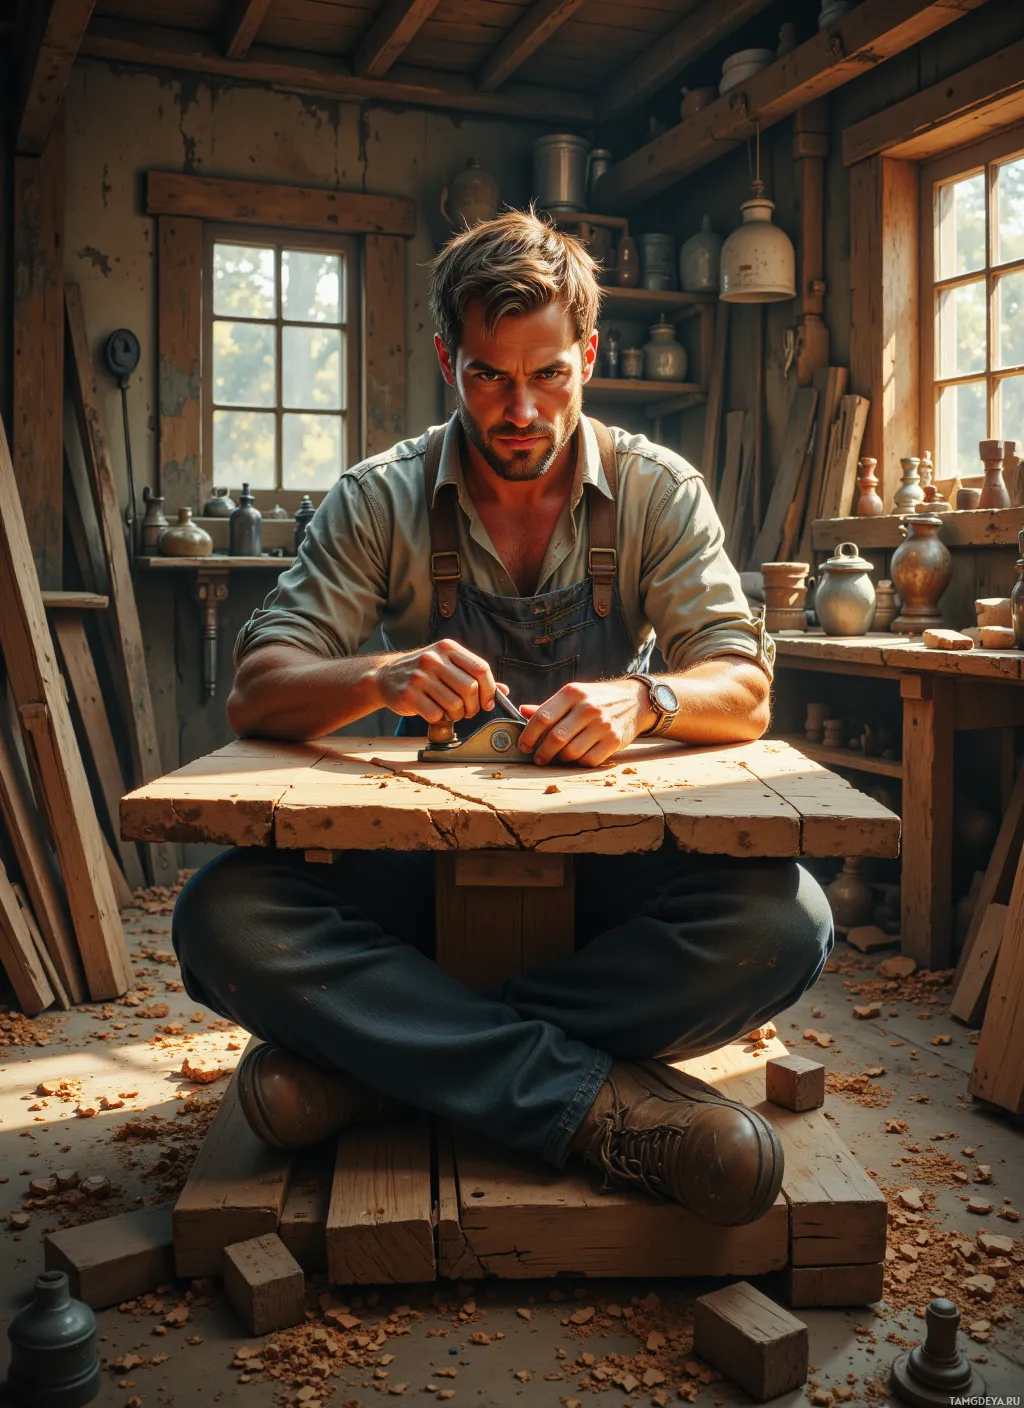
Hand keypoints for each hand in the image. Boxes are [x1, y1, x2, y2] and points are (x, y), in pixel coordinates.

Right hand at [375, 639, 507, 723]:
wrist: (384, 676)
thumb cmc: (422, 673)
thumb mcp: (447, 665)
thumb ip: (473, 676)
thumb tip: (503, 690)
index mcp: (447, 648)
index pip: (480, 668)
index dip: (489, 689)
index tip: (487, 702)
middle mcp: (433, 659)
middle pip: (470, 688)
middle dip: (474, 706)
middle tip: (469, 711)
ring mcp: (420, 677)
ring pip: (455, 704)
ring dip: (457, 715)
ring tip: (451, 713)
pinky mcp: (409, 694)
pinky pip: (436, 714)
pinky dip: (440, 719)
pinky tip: (436, 713)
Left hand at [518, 679, 653, 766]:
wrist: (635, 701)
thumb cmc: (598, 699)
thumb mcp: (574, 695)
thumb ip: (549, 706)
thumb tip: (522, 711)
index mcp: (573, 693)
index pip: (542, 717)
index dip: (529, 735)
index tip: (524, 745)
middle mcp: (588, 707)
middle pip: (555, 738)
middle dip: (543, 752)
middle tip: (539, 758)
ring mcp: (602, 725)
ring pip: (571, 753)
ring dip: (560, 759)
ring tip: (558, 757)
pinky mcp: (614, 741)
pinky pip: (588, 760)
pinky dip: (579, 763)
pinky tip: (577, 757)